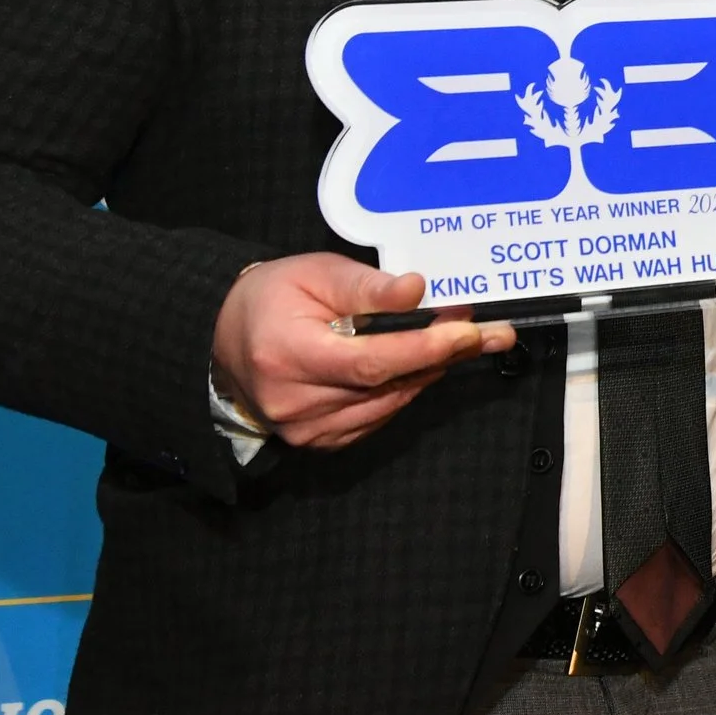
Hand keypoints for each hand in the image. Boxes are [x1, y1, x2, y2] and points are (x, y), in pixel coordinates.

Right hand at [210, 253, 511, 449]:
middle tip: (488, 333)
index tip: (469, 331)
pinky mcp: (318, 440)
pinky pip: (377, 417)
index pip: (370, 361)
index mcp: (288, 355)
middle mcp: (294, 401)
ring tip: (458, 342)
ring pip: (388, 404)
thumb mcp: (315, 274)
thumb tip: (417, 289)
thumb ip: (367, 287)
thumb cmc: (273, 297)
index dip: (425, 348)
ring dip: (428, 373)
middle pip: (386, 385)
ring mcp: (305, 429)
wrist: (227, 337)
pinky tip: (417, 364)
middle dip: (442, 355)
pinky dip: (402, 390)